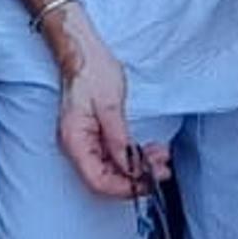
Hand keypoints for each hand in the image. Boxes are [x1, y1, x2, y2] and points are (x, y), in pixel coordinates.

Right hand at [51, 33, 154, 201]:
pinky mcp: (94, 134)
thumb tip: (129, 166)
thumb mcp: (110, 104)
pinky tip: (147, 151)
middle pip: (106, 178)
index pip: (99, 180)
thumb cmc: (91, 70)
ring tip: (160, 156)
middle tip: (161, 168)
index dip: (125, 187)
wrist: (83, 51)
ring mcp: (85, 140)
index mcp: (76, 139)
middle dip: (136, 177)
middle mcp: (77, 145)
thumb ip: (119, 139)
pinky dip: (131, 156)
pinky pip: (112, 155)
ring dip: (137, 167)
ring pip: (111, 168)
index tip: (148, 182)